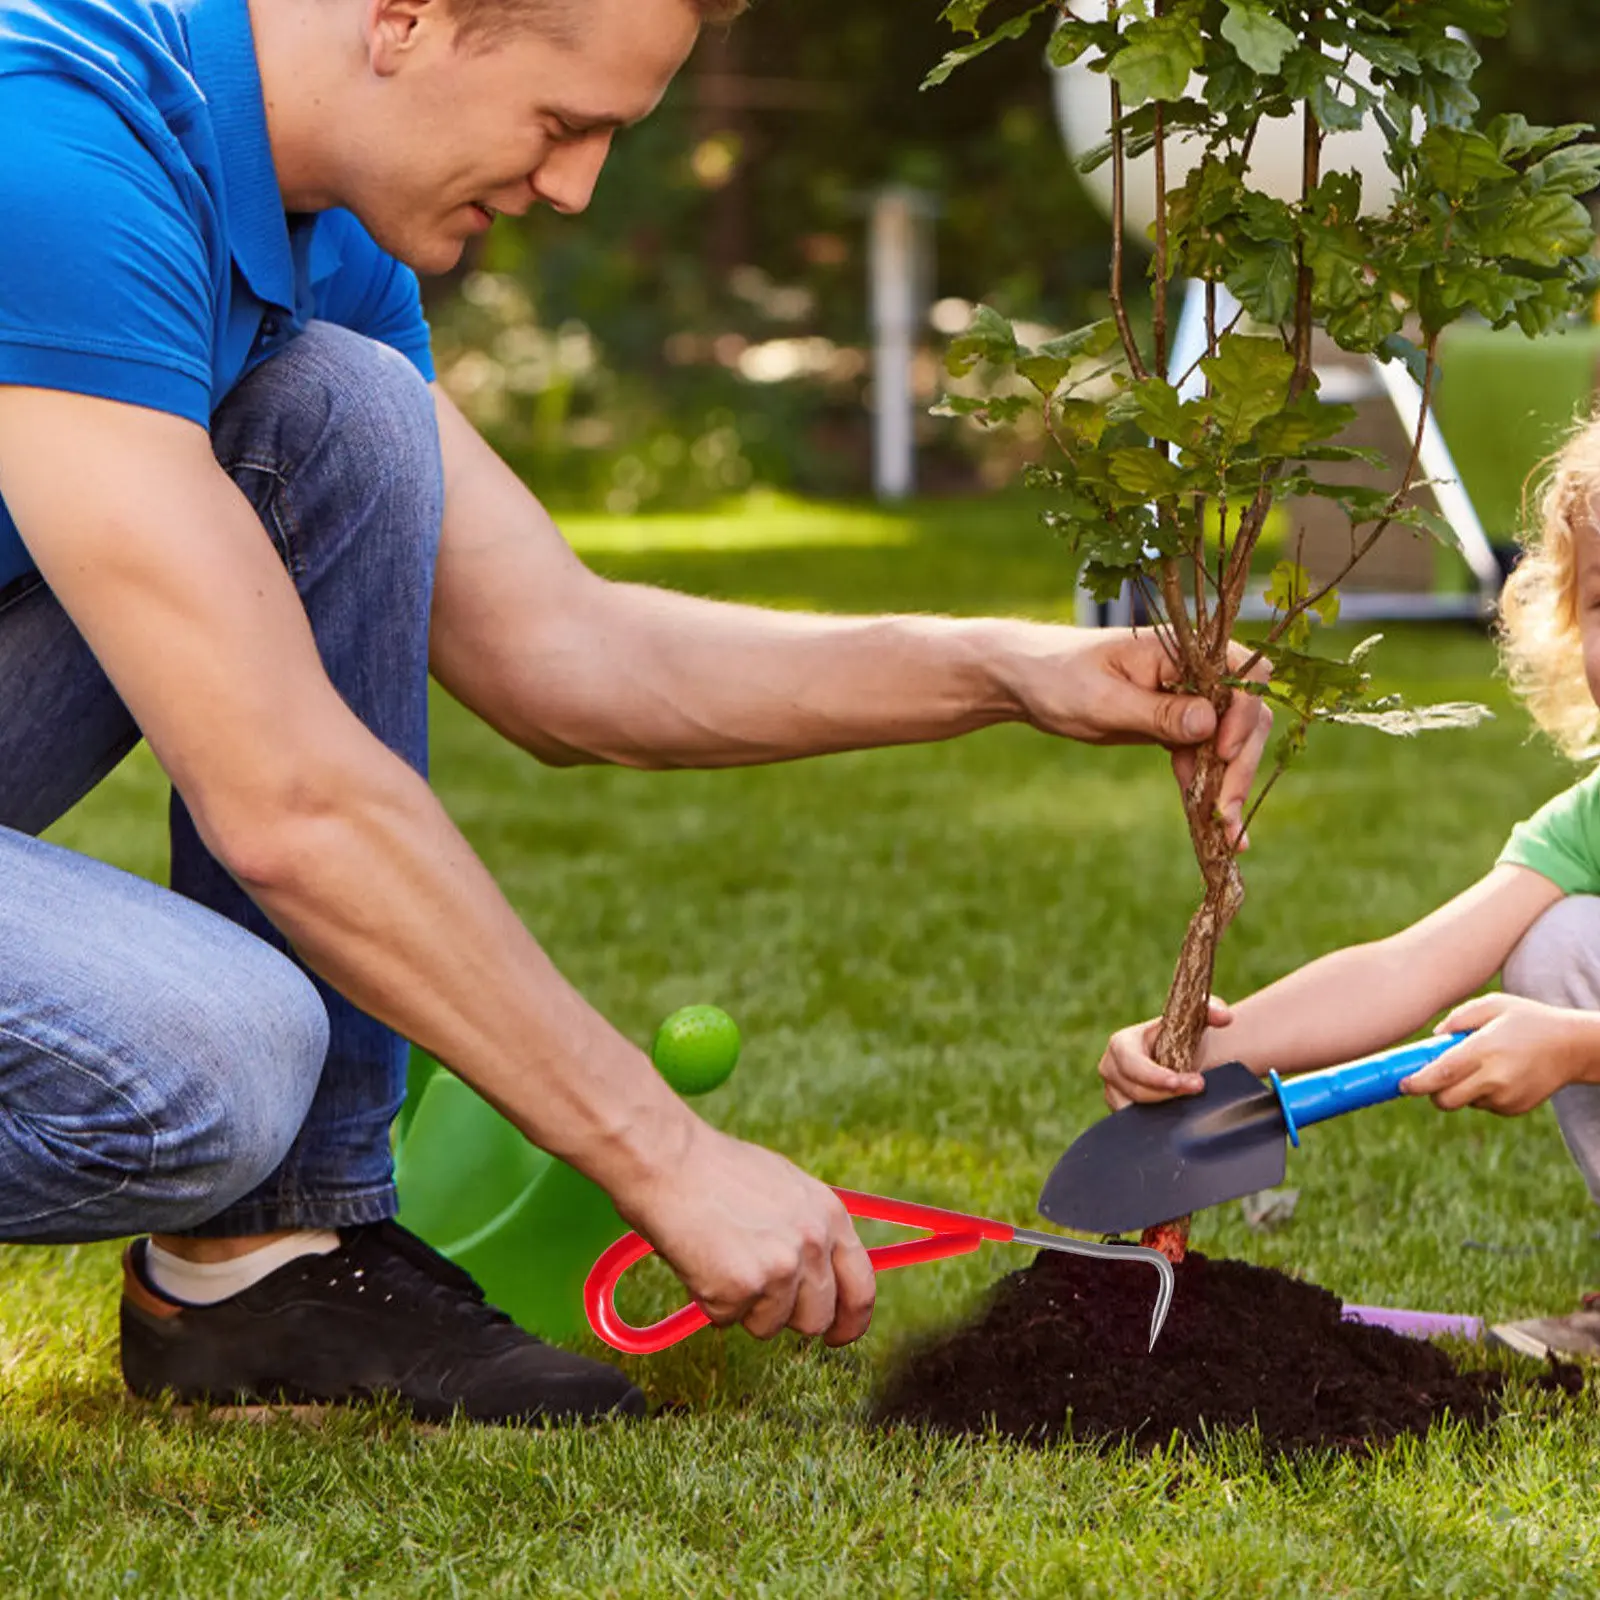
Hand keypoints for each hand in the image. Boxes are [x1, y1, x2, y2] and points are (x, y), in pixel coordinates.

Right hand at [616, 1120, 875, 1345]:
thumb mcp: (786, 1188)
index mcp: (830, 1216)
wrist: (670, 1161)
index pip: (861, 1289)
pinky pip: (727, 1319)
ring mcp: (779, 1269)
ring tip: (722, 1262)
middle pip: (816, 1319)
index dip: (850, 1321)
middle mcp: (813, 1243)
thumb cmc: (717, 1170)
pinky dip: (710, 1301)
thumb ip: (810, 1230)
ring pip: (771, 1326)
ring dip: (745, 1308)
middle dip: (787, 1317)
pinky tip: (701, 1262)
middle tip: (756, 1296)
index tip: (837, 1334)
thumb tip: (819, 1274)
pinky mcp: (741, 1288)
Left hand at [1001, 625, 1270, 848]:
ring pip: (1229, 741)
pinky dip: (1207, 786)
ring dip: (1229, 784)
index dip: (1241, 716)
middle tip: (1225, 813)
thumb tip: (1209, 724)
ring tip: (1228, 834)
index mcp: (1180, 651)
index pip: (1241, 678)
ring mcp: (1186, 700)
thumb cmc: (1059, 678)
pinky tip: (1209, 821)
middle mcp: (1193, 672)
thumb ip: (1158, 712)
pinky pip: (1203, 756)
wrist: (1029, 682)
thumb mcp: (1104, 700)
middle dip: (1240, 764)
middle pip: (1244, 715)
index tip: (1223, 753)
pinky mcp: (1174, 725)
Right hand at [1098, 996, 1231, 1109]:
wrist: (1181, 1055)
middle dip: (1168, 1094)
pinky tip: (1181, 1114)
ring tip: (1191, 1101)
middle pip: (1135, 1091)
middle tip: (1200, 1088)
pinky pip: (1136, 1125)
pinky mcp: (1122, 1111)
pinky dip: (1159, 1122)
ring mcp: (1114, 1093)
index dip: (1156, 1076)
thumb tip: (1224, 1017)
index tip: (1191, 1082)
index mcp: (1121, 1043)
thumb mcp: (1197, 1016)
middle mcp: (1111, 1069)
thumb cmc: (1184, 1034)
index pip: (1131, 1063)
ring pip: (1135, 1112)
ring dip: (1165, 1110)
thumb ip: (1212, 1010)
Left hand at [1399, 994, 1599, 1114]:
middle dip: (1431, 1092)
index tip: (1401, 1084)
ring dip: (1460, 1088)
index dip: (1416, 1083)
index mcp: (1486, 1050)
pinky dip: (1480, 1093)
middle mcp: (1495, 1078)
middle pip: (1446, 1100)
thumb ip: (1459, 1019)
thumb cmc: (1527, 1020)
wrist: (1573, 1046)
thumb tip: (1433, 1038)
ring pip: (1464, 1102)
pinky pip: (1483, 1105)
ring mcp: (1506, 1097)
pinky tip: (1498, 1074)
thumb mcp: (1493, 1005)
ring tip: (1481, 1064)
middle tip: (1430, 1077)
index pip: (1442, 1074)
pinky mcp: (1514, 1108)